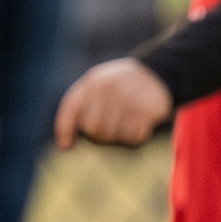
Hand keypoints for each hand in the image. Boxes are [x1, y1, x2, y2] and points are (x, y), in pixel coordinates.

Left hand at [54, 58, 172, 148]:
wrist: (156, 74)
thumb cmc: (117, 87)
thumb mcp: (95, 86)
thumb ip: (76, 109)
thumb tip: (64, 146)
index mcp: (93, 81)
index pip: (72, 109)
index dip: (65, 130)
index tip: (65, 146)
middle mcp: (109, 88)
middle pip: (94, 130)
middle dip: (98, 135)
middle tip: (108, 128)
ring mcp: (129, 99)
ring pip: (114, 137)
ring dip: (118, 137)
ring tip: (124, 122)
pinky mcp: (147, 111)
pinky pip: (133, 139)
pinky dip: (134, 137)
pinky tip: (138, 123)